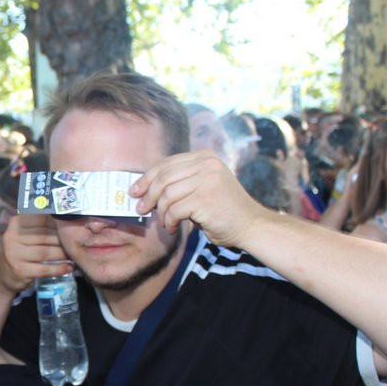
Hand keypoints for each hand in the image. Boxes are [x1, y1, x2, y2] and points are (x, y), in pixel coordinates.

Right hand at [0, 214, 72, 295]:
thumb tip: (66, 219)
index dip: (58, 224)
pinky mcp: (20, 270)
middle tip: (75, 243)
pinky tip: (68, 268)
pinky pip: (44, 269)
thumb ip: (40, 225)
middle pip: (44, 236)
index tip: (71, 228)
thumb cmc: (20, 250)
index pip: (41, 219)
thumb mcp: (25, 234)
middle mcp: (12, 237)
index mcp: (15, 223)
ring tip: (73, 255)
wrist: (4, 275)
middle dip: (62, 240)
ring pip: (45, 252)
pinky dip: (59, 268)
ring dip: (62, 254)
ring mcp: (14, 254)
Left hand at [132, 150, 267, 247]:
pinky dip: (170, 222)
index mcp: (205, 157)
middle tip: (141, 209)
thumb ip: (181, 183)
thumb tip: (145, 191)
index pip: (167, 163)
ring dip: (162, 213)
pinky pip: (174, 210)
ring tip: (166, 223)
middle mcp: (206, 164)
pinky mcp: (205, 198)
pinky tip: (174, 228)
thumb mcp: (202, 188)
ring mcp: (207, 179)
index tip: (135, 190)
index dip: (147, 177)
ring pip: (167, 195)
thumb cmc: (223, 211)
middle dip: (148, 195)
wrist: (251, 226)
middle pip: (163, 177)